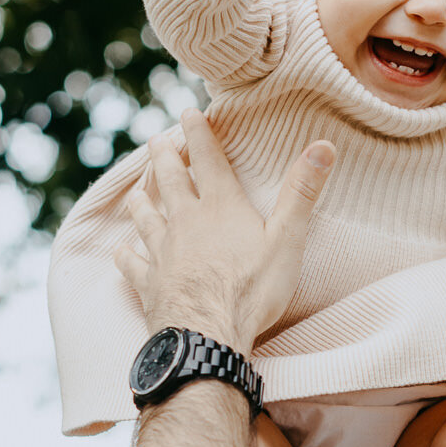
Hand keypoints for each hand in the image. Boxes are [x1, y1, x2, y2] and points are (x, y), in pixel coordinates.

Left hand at [115, 108, 333, 352]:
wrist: (207, 333)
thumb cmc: (252, 289)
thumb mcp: (287, 239)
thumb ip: (301, 193)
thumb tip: (323, 146)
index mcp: (221, 207)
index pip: (208, 160)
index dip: (199, 134)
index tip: (188, 113)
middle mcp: (186, 222)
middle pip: (171, 181)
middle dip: (164, 158)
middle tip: (156, 141)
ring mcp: (163, 252)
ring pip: (146, 218)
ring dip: (141, 201)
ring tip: (136, 192)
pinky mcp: (150, 283)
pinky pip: (133, 264)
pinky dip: (127, 256)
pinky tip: (122, 251)